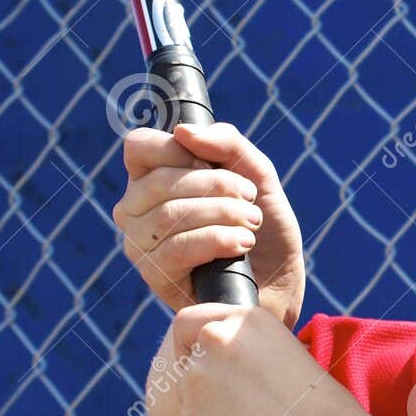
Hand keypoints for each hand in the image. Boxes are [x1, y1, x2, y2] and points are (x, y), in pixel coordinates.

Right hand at [113, 121, 305, 328]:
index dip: (179, 149)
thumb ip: (227, 144)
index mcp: (152, 178)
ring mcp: (140, 244)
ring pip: (169, 215)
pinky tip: (242, 243)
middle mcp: (136, 209)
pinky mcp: (155, 276)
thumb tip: (184, 131)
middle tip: (250, 198)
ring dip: (223, 213)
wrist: (280, 283)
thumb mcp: (257, 174)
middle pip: (160, 181)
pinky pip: (177, 248)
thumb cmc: (264, 227)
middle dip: (216, 184)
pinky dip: (218, 239)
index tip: (214, 163)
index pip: (140, 146)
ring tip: (252, 223)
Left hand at [145, 301, 354, 415]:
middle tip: (231, 400)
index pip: (189, 321)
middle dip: (197, 375)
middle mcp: (215, 340)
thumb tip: (212, 362)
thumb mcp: (286, 356)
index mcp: (245, 319)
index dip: (195, 343)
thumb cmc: (318, 409)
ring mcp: (197, 379)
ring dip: (202, 406)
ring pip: (182, 391)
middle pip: (181, 355)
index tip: (209, 362)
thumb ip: (242, 350)